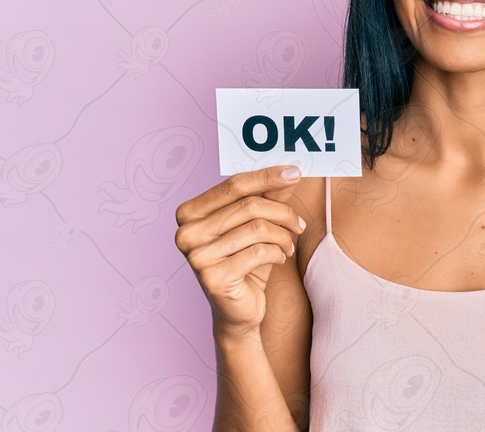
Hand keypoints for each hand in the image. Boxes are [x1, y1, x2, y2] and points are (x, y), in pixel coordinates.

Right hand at [174, 166, 305, 337]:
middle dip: (282, 212)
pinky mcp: (213, 278)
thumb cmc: (246, 262)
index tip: (294, 172)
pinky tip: (279, 258)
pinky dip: (278, 253)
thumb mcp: (257, 225)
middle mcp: (186, 233)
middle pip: (249, 206)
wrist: (238, 311)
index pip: (233, 185)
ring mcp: (196, 257)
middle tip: (299, 223)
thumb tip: (288, 172)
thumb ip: (267, 197)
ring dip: (283, 236)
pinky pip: (259, 252)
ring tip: (288, 245)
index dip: (266, 177)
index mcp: (189, 213)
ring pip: (257, 229)